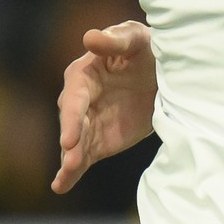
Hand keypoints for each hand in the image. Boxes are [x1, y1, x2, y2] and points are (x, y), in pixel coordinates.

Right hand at [51, 20, 157, 193]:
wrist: (163, 74)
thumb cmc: (145, 48)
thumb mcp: (135, 39)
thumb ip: (114, 41)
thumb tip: (89, 37)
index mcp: (83, 75)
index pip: (74, 99)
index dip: (72, 118)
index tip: (70, 138)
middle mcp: (79, 102)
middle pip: (71, 124)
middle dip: (71, 142)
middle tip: (72, 159)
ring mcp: (87, 124)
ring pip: (74, 145)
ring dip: (70, 160)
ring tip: (67, 174)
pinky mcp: (98, 141)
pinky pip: (82, 158)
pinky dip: (71, 172)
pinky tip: (60, 186)